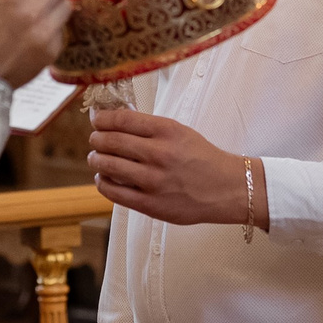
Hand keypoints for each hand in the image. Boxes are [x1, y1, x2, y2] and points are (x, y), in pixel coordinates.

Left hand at [87, 109, 262, 227]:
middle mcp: (159, 153)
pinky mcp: (150, 204)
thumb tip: (114, 121)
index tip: (96, 119)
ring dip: (96, 160)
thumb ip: (150, 128)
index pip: (122, 119)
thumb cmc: (202, 158)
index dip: (102, 118)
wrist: (227, 188)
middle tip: (95, 140)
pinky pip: (113, 191)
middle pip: (110, 141)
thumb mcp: (180, 132)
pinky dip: (102, 182)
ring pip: (108, 165)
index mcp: (167, 130)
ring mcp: (153, 180)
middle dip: (96, 139)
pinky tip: (103, 178)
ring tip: (96, 158)